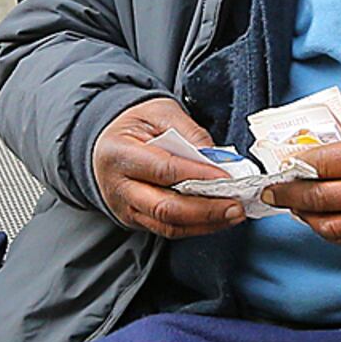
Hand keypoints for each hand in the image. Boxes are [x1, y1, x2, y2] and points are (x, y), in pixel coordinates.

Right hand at [91, 96, 249, 239]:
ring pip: (168, 225)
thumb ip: (188, 132)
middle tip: (236, 205)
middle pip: (165, 208)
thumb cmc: (133, 125)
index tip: (227, 177)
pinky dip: (196, 227)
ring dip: (205, 223)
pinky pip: (168, 230)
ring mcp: (126, 208)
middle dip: (206, 210)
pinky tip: (217, 218)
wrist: (105, 141)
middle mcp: (118, 187)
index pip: (163, 170)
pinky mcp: (135, 219)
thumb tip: (216, 158)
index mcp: (119, 154)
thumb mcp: (159, 112)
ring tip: (233, 214)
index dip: (198, 176)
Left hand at [267, 115, 340, 249]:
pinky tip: (319, 219)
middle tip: (272, 191)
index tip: (282, 166)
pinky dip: (327, 231)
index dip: (296, 165)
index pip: (323, 162)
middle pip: (319, 197)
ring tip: (295, 206)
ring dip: (305, 216)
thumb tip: (318, 148)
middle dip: (288, 194)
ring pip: (329, 225)